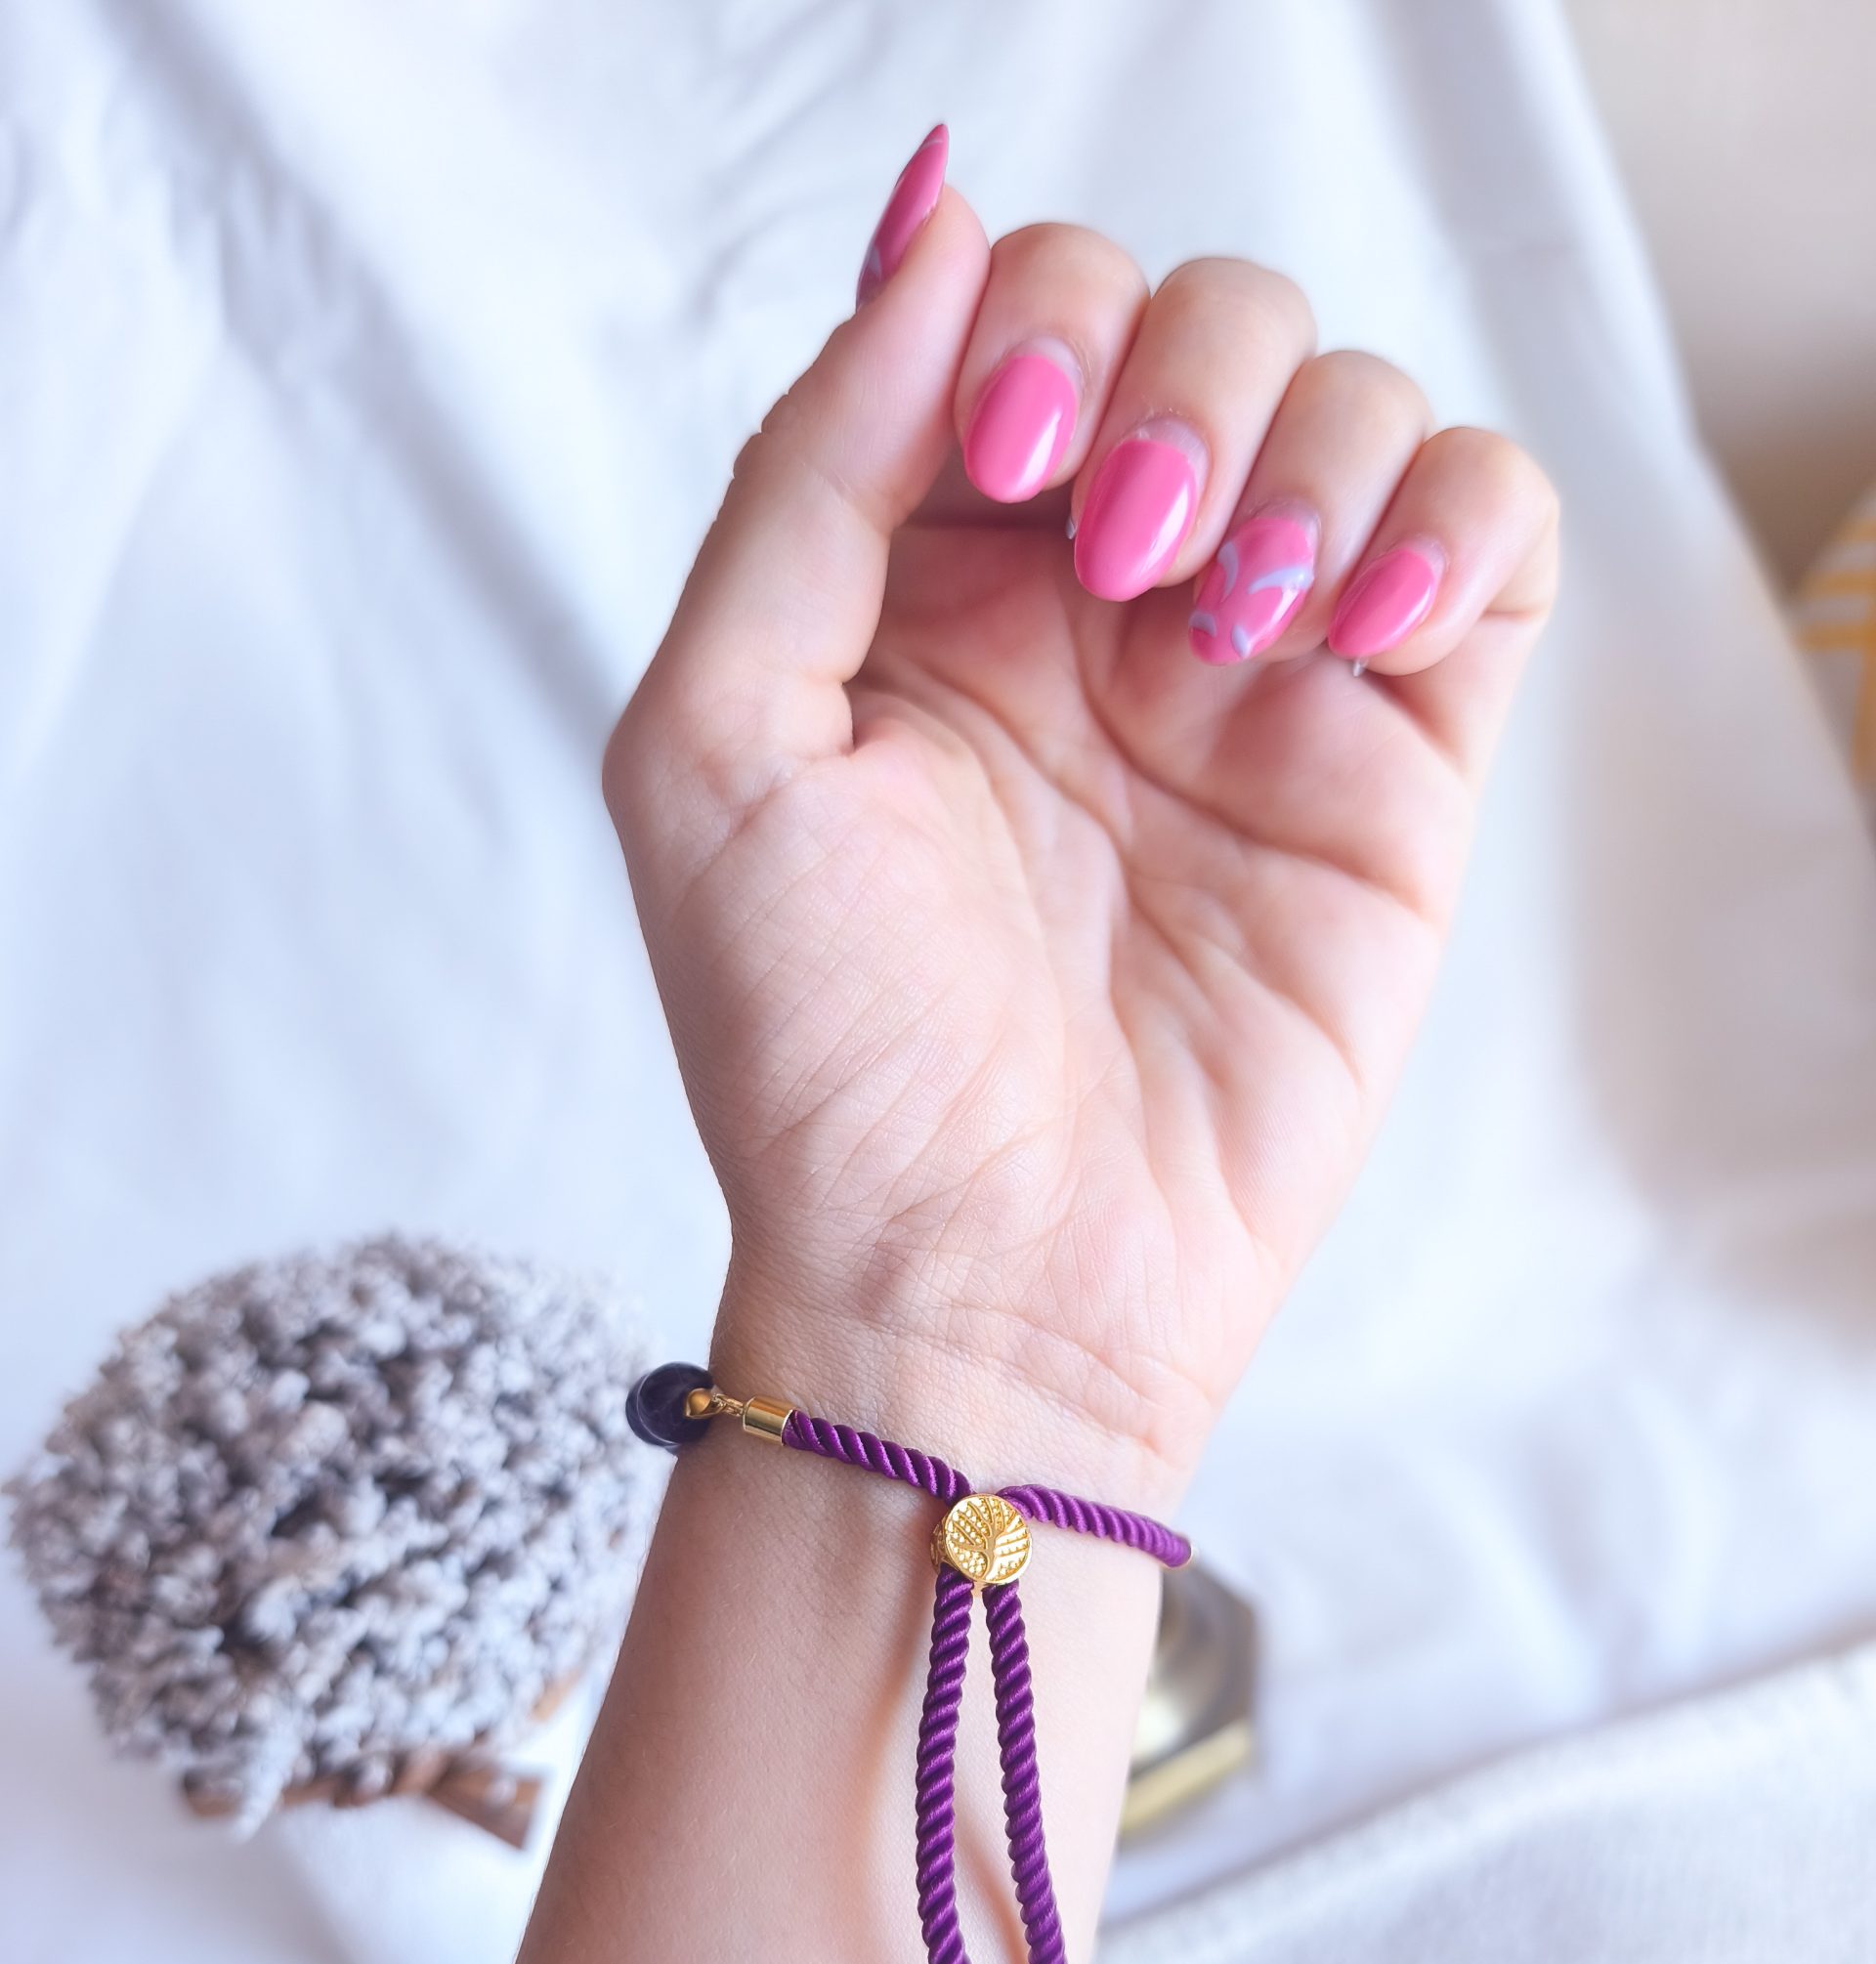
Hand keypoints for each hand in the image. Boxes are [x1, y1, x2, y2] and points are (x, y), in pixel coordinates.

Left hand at [604, 132, 1556, 1498]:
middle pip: (1203, 322)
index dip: (1036, 330)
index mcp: (930, 586)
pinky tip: (1366, 625)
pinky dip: (1457, 519)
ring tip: (1239, 628)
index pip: (1021, 322)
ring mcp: (1257, 683)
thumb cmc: (823, 1056)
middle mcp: (1100, 611)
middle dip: (1180, 381)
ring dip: (1311, 456)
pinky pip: (1487, 538)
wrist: (980, 1283)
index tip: (1017, 471)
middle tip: (1133, 555)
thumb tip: (928, 233)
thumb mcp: (718, 746)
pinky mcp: (1395, 768)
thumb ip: (804, 478)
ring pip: (1354, 403)